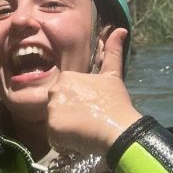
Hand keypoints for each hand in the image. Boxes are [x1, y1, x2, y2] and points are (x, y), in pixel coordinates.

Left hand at [45, 28, 140, 156]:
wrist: (119, 129)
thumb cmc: (116, 103)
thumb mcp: (113, 75)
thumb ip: (112, 52)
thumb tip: (120, 29)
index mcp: (67, 77)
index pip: (65, 95)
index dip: (78, 104)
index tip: (91, 109)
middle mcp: (55, 90)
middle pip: (58, 108)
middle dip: (70, 116)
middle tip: (89, 120)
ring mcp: (52, 109)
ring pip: (56, 123)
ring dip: (68, 130)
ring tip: (86, 130)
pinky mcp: (52, 128)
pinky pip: (55, 139)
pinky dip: (65, 142)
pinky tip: (80, 139)